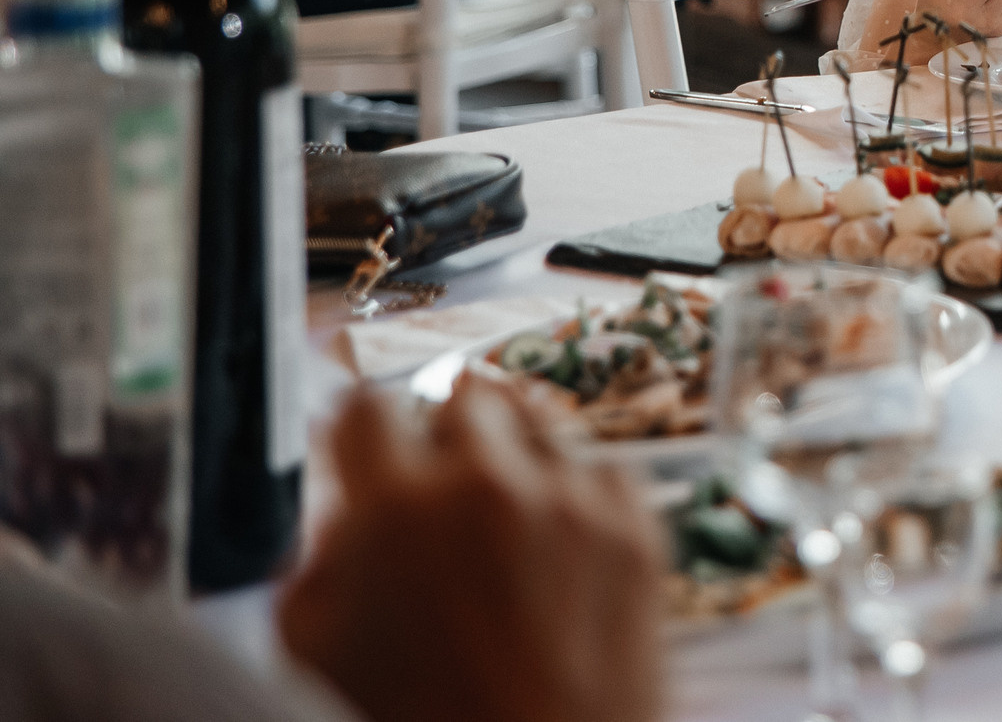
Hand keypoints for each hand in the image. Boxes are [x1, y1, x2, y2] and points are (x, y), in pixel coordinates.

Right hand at [278, 376, 664, 721]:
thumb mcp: (314, 653)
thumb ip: (317, 562)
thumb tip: (343, 511)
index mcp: (397, 509)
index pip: (368, 406)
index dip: (361, 435)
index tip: (367, 455)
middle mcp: (490, 485)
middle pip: (462, 399)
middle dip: (442, 440)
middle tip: (436, 495)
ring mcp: (574, 500)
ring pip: (537, 419)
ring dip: (512, 454)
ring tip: (498, 518)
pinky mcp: (636, 527)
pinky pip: (600, 467)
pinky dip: (574, 492)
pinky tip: (554, 548)